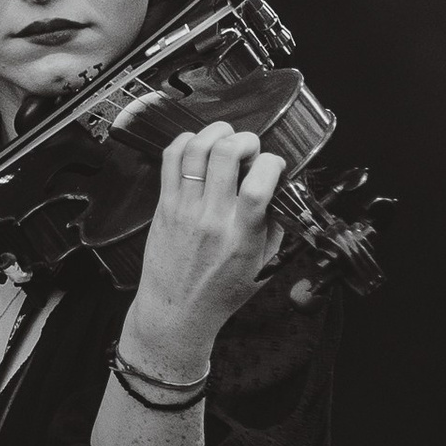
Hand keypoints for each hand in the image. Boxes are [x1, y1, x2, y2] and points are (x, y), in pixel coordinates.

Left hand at [123, 123, 284, 378]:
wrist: (177, 312)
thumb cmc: (221, 292)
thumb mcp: (263, 266)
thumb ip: (275, 226)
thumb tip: (281, 190)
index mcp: (242, 236)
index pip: (259, 185)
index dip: (272, 163)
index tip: (275, 165)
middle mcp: (212, 219)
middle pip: (226, 155)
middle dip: (245, 139)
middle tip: (250, 147)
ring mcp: (185, 209)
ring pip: (196, 150)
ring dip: (216, 133)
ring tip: (226, 137)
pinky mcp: (165, 206)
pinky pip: (171, 159)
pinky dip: (186, 141)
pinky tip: (198, 144)